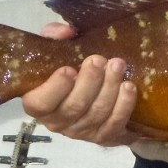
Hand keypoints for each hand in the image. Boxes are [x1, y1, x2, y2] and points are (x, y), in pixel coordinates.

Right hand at [21, 22, 139, 145]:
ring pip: (97, 113)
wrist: (92, 89)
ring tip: (118, 65)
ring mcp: (81, 131)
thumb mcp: (58, 49)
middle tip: (99, 60)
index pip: (40, 104)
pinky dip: (123, 105)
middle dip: (90, 82)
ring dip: (110, 88)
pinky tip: (128, 87)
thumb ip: (55, 37)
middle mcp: (57, 122)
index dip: (54, 89)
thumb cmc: (70, 67)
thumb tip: (66, 32)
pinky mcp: (103, 136)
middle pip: (74, 107)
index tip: (68, 69)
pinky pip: (114, 124)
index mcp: (39, 103)